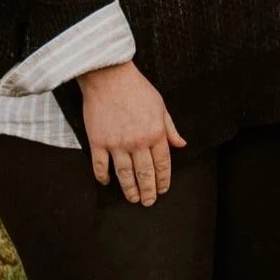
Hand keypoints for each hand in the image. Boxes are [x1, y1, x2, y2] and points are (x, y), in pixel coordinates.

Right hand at [79, 61, 185, 206]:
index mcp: (156, 133)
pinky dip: (103, 176)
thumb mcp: (160, 106)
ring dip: (129, 189)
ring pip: (124, 174)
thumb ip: (170, 128)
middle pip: (144, 173)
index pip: (162, 164)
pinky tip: (107, 182)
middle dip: (148, 190)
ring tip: (133, 198)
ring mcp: (117, 143)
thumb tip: (181, 145)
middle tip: (148, 202)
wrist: (109, 77)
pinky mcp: (98, 141)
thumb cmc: (137, 89)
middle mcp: (138, 142)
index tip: (163, 190)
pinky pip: (100, 166)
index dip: (163, 180)